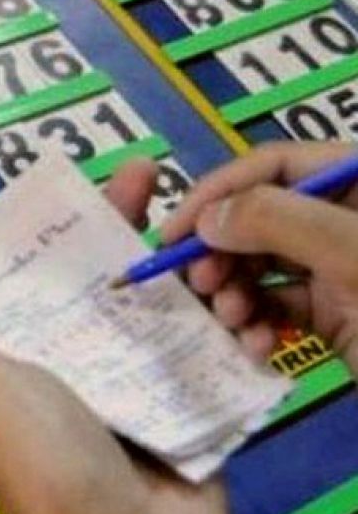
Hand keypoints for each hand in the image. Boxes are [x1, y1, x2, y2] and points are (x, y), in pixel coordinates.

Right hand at [162, 142, 357, 375]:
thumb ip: (282, 222)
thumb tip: (209, 218)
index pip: (276, 164)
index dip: (219, 191)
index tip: (172, 232)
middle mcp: (350, 221)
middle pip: (261, 215)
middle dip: (222, 250)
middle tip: (196, 286)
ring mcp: (346, 271)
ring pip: (263, 266)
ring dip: (234, 292)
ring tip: (229, 322)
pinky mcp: (341, 319)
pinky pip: (280, 310)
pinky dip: (258, 326)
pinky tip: (256, 349)